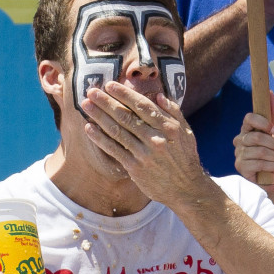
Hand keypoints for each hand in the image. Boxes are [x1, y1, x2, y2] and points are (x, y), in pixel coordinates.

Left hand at [82, 83, 211, 207]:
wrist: (185, 188)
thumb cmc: (185, 158)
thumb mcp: (187, 132)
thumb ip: (174, 112)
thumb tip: (158, 95)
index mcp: (169, 127)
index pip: (143, 106)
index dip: (125, 94)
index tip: (110, 85)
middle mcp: (156, 139)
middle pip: (127, 116)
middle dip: (107, 102)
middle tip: (91, 91)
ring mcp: (144, 153)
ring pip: (117, 131)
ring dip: (99, 117)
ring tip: (86, 106)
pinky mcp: (135, 167)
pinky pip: (114, 150)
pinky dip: (100, 139)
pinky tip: (89, 129)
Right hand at [234, 110, 273, 199]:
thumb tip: (269, 93)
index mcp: (249, 130)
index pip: (248, 118)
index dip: (262, 122)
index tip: (273, 129)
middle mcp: (241, 141)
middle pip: (254, 136)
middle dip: (272, 144)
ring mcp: (239, 155)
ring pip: (257, 150)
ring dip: (273, 156)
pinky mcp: (241, 168)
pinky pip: (256, 163)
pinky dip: (270, 166)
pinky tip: (272, 170)